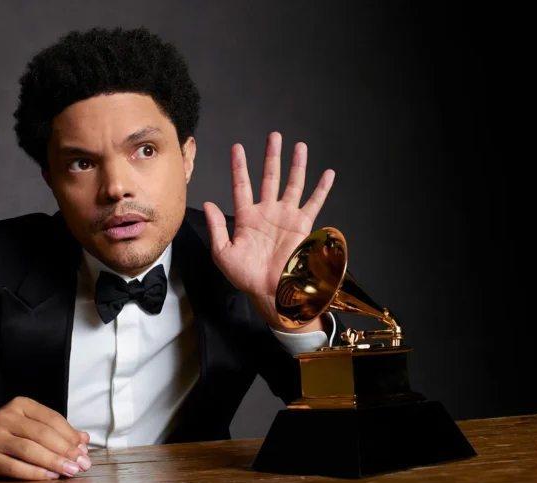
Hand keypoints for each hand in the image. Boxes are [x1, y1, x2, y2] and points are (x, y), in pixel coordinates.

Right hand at [0, 396, 91, 479]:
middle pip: (43, 434)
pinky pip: (15, 467)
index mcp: (20, 405)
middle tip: (82, 464)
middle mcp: (6, 417)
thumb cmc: (4, 434)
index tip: (84, 450)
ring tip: (70, 471)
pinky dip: (35, 473)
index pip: (52, 418)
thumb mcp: (28, 425)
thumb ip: (56, 430)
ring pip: (30, 450)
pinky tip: (50, 476)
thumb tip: (84, 439)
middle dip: (66, 450)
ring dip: (54, 462)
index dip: (71, 435)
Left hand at [203, 132, 334, 329]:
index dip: (239, 167)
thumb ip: (217, 227)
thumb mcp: (223, 253)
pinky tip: (327, 173)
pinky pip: (314, 203)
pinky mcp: (302, 225)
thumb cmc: (246, 276)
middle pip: (269, 178)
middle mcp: (267, 212)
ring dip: (296, 165)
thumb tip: (209, 203)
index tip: (237, 148)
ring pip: (293, 184)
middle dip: (271, 157)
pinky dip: (322, 188)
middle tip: (274, 137)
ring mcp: (286, 217)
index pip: (241, 185)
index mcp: (247, 217)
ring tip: (298, 146)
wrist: (270, 291)